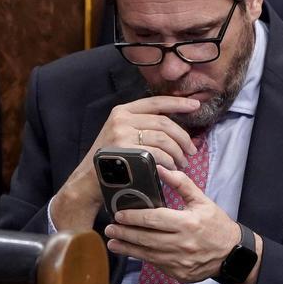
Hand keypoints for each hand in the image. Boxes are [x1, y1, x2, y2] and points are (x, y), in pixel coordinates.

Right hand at [50, 95, 200, 231]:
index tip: (195, 106)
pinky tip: (171, 168)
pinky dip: (169, 162)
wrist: (87, 181)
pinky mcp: (125, 151)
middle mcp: (121, 119)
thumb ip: (141, 124)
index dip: (178, 103)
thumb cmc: (109, 160)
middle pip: (164, 123)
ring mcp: (122, 134)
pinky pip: (157, 154)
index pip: (156, 102)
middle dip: (183, 138)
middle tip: (191, 151)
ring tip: (181, 163)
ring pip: (163, 139)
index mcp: (122, 111)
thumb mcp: (119, 134)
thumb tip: (173, 125)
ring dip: (177, 153)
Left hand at [102, 165, 242, 283]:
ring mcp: (180, 262)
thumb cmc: (217, 225)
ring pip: (147, 255)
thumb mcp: (202, 201)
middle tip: (109, 229)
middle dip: (124, 233)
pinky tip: (131, 252)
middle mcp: (182, 244)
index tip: (119, 214)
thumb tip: (161, 168)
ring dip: (127, 248)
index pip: (154, 219)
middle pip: (146, 238)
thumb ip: (181, 184)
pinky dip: (142, 258)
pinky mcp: (179, 274)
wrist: (232, 254)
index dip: (134, 216)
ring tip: (112, 243)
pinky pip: (156, 265)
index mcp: (187, 224)